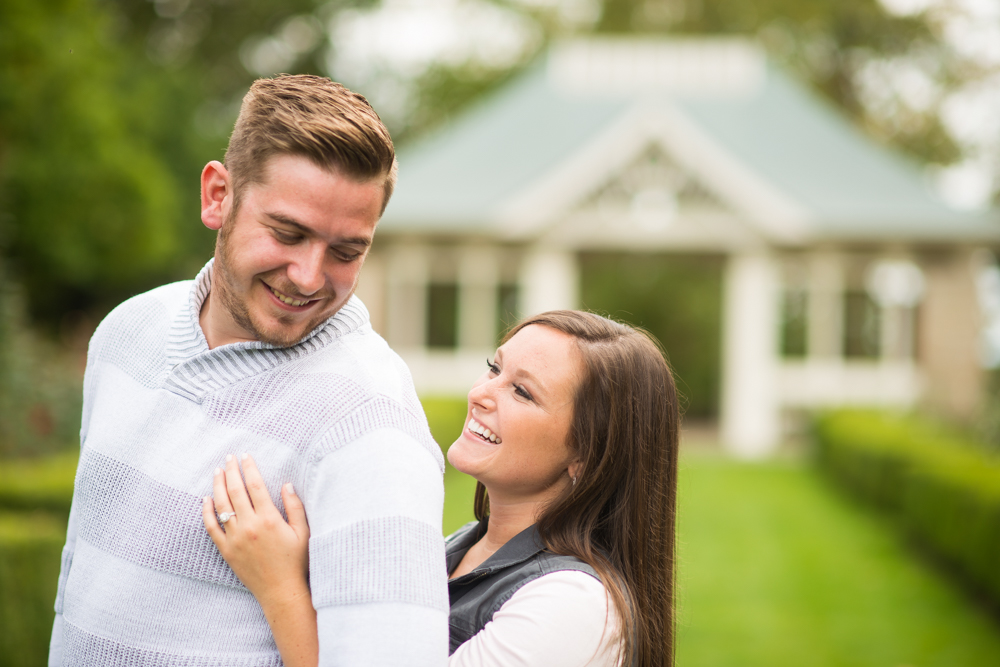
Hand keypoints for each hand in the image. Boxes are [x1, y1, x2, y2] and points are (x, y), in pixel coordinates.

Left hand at [202, 453, 310, 609]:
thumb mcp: (303, 532)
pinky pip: (212, 527)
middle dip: (231, 471)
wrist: (281, 591)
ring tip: (218, 472)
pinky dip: (207, 512)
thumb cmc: (296, 562)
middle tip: (229, 458)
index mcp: (269, 519)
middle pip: (235, 491)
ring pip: (221, 506)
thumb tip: (286, 484)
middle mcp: (249, 526)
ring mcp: (235, 538)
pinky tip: (206, 499)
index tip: (246, 456)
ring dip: (218, 486)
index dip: (249, 468)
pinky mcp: (226, 550)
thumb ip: (295, 507)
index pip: (255, 486)